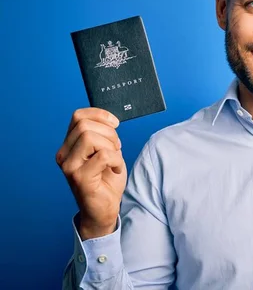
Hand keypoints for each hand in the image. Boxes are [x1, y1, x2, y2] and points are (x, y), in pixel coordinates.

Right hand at [56, 108, 125, 239]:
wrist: (104, 209)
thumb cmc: (106, 180)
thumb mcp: (106, 151)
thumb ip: (102, 135)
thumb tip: (108, 120)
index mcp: (69, 146)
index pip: (78, 116)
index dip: (99, 115)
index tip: (115, 124)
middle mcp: (64, 155)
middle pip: (84, 125)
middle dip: (109, 133)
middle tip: (116, 147)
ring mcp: (69, 167)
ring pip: (90, 138)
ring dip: (111, 146)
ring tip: (114, 159)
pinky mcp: (80, 178)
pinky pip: (103, 156)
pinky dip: (116, 160)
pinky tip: (115, 169)